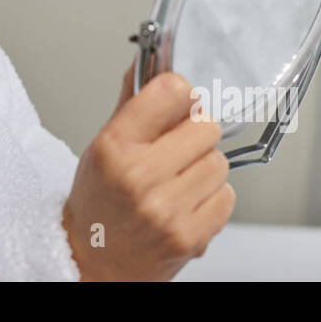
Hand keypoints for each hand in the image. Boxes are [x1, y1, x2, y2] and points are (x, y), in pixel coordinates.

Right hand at [61, 60, 235, 280]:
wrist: (92, 261)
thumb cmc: (98, 203)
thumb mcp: (102, 146)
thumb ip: (131, 103)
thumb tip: (148, 60)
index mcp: (115, 146)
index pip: (172, 91)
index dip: (180, 95)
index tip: (175, 104)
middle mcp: (139, 177)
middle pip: (206, 126)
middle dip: (194, 135)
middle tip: (175, 150)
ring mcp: (166, 209)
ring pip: (219, 163)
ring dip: (205, 169)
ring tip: (178, 181)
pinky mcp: (189, 237)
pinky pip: (227, 198)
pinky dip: (213, 199)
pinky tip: (187, 204)